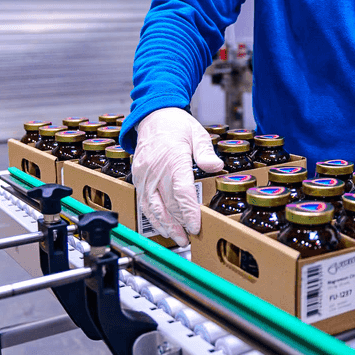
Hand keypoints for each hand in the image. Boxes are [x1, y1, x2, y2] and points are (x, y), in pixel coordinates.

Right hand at [132, 108, 224, 245]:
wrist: (152, 115)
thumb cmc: (176, 124)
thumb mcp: (197, 133)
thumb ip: (206, 152)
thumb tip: (216, 167)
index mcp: (172, 158)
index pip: (181, 192)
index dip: (188, 212)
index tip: (196, 226)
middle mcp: (155, 170)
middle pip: (167, 204)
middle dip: (179, 224)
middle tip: (191, 238)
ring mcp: (144, 175)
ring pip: (152, 208)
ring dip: (165, 226)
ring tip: (178, 239)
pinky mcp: (138, 178)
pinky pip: (143, 203)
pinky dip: (152, 218)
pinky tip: (162, 228)